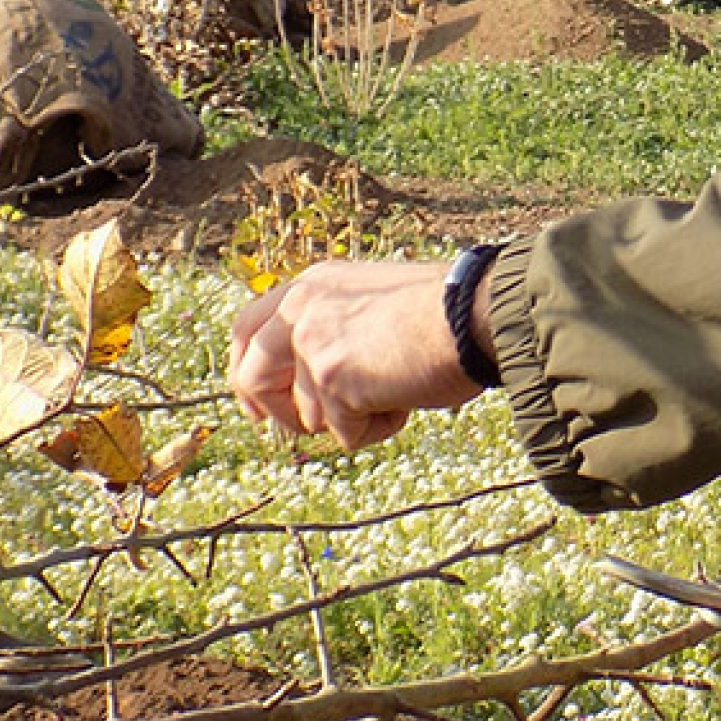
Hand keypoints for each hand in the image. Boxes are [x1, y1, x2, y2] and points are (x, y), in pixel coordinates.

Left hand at [227, 259, 479, 449]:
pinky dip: (378, 429)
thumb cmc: (446, 313)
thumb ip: (336, 331)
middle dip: (278, 413)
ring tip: (396, 391)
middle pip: (251, 376)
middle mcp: (302, 308)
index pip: (247, 329)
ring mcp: (312, 343)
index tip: (256, 410)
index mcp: (312, 285)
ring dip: (353, 419)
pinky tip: (406, 400)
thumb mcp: (373, 306)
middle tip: (308, 429)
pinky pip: (344, 434)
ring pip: (308, 416)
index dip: (246, 374)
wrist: (474, 314)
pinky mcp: (332, 379)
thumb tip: (315, 387)